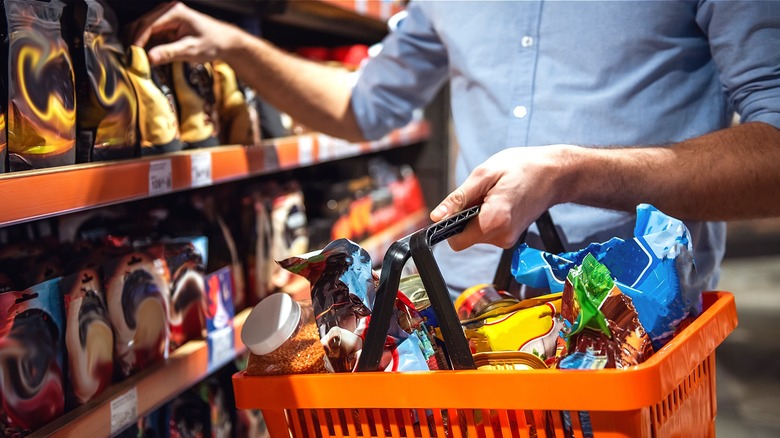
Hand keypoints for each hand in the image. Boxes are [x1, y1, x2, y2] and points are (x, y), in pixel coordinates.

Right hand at [128, 1, 241, 64]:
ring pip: (143, 29)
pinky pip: (151, 35)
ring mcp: (166, 18)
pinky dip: (146, 45)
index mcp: (174, 12)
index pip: (148, 25)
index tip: (132, 55)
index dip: (137, 40)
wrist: (224, 41)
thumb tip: (149, 58)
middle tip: (132, 60)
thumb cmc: (212, 43)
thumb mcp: (191, 50)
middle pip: (141, 25)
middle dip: (135, 42)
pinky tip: (146, 57)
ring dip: (139, 44)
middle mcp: (168, 11)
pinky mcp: (167, 26)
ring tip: (137, 60)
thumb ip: (169, 53)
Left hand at [430, 145, 573, 250]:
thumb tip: (437, 216)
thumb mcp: (485, 174)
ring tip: (494, 195)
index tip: (455, 208)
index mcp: (494, 221)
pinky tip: (499, 201)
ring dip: (476, 215)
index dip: (449, 225)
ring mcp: (508, 239)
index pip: (456, 241)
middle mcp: (502, 236)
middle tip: (482, 194)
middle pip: (465, 237)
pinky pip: (487, 231)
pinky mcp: (510, 237)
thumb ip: (459, 198)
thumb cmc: (523, 168)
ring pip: (475, 234)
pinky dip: (486, 217)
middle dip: (465, 216)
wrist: (555, 173)